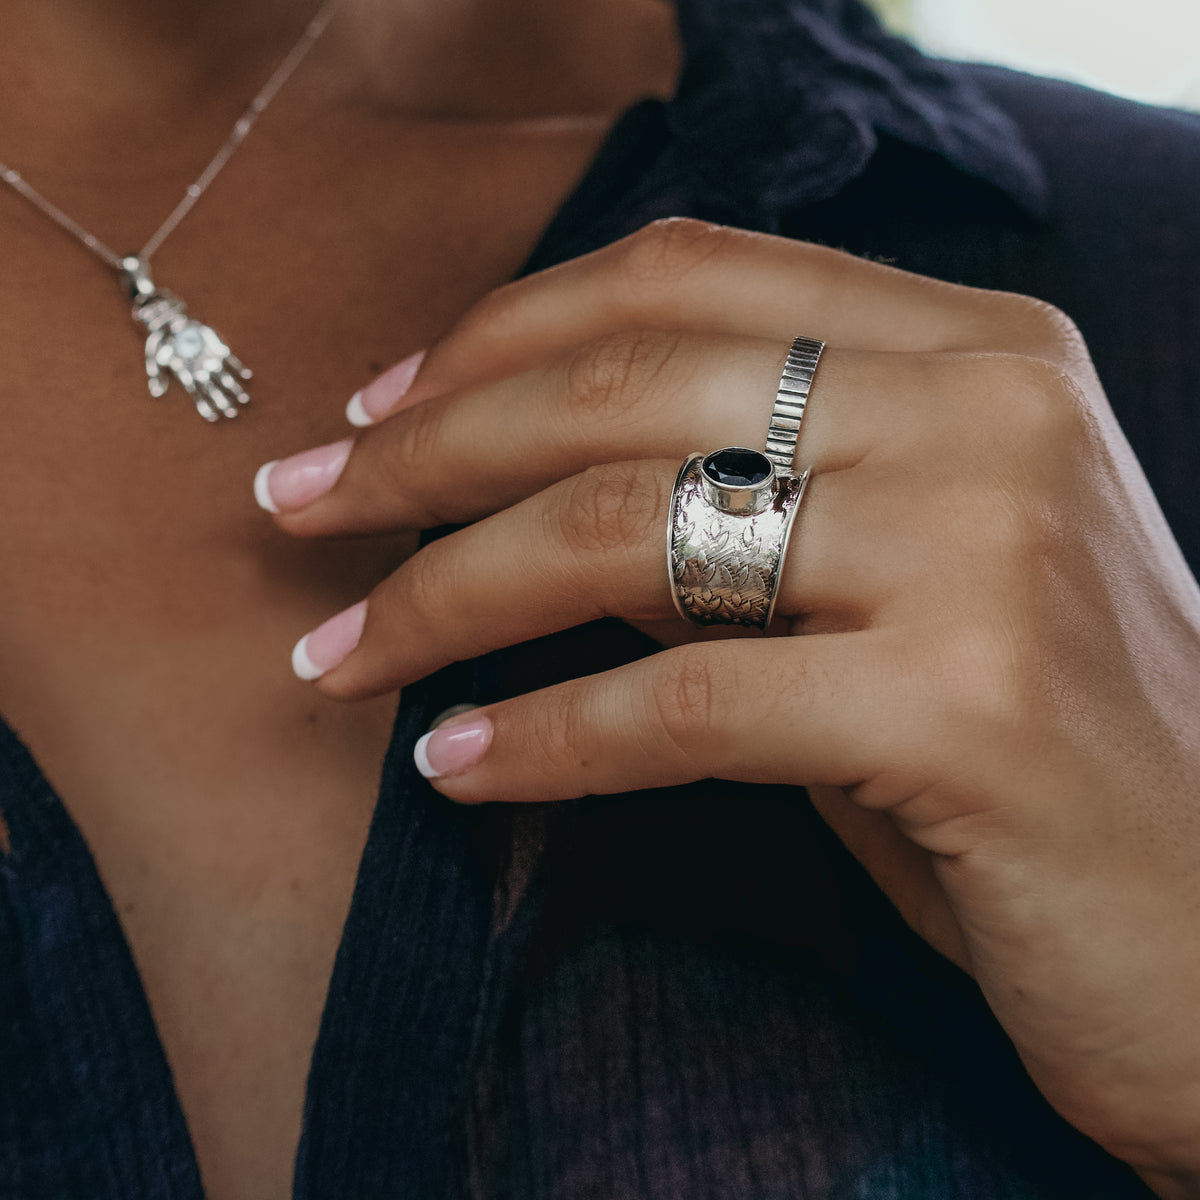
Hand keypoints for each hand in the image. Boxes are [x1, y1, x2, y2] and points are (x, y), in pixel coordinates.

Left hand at [259, 219, 1199, 1192]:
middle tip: (300, 511)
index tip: (374, 412)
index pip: (686, 278)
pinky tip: (452, 761)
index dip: (500, 334)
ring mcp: (990, 548)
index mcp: (977, 349)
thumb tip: (515, 493)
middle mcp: (990, 414)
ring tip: (336, 654)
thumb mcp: (888, 587)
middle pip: (628, 387)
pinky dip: (543, 734)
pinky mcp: (969, 706)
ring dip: (446, 593)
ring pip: (632, 530)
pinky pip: (686, 701)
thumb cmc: (1030, 746)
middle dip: (425, 452)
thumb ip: (735, 513)